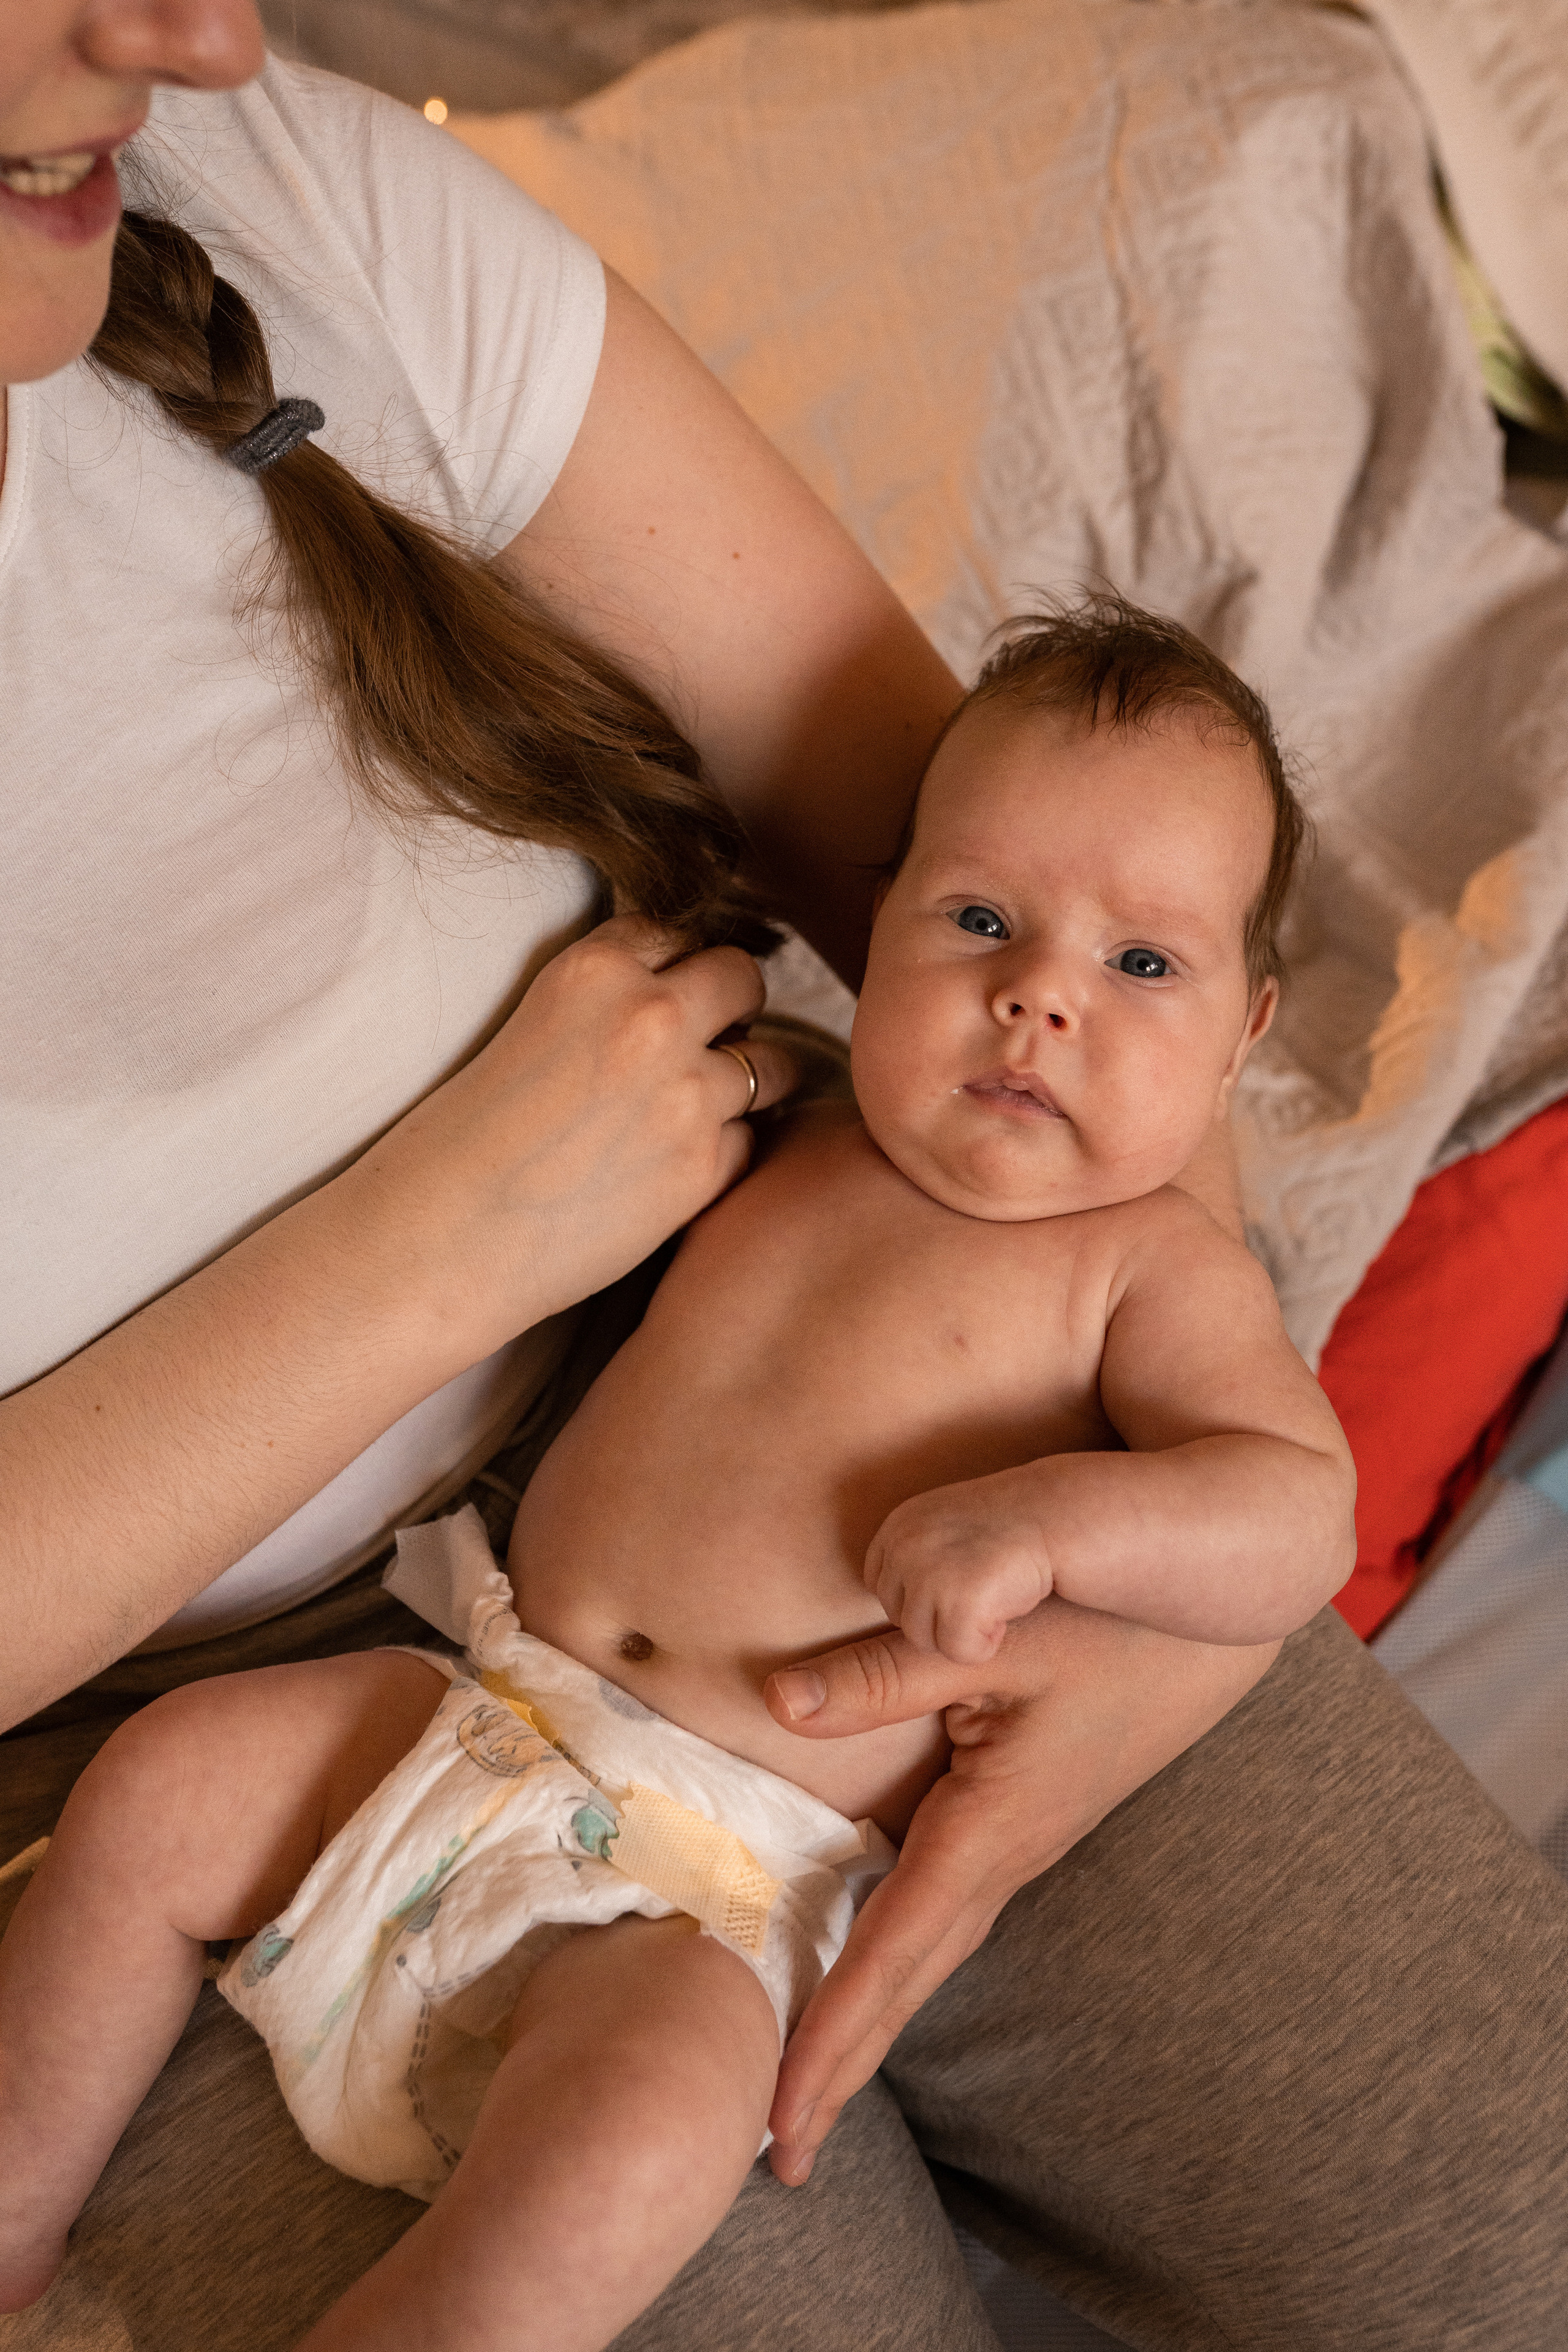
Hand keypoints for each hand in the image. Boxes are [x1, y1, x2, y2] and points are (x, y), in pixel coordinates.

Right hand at [338, 914, 795, 1367]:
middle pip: (744, 978)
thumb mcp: (533, 1024)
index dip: (679, 966)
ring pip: (773, 1063)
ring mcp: (686, 1092)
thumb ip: (607, 998)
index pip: (678, 930)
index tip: (671, 993)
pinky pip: (752, 1139)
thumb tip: (682, 987)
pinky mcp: (703, 1166)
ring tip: (697, 1112)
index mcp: (596, 969)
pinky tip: (675, 1168)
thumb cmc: (467, 1139)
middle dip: (734, 1007)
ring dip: (750, 1081)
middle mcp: (651, 1017)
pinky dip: (726, 1151)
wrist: (443, 1237)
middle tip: (708, 1043)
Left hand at [761, 1602, 1277, 2183]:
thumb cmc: (1107, 1622)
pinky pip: (942, 1920)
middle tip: (786, 2158)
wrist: (1206, 1622)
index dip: (830, 2034)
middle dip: (843, 2069)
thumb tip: (780, 1703)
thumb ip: (884, 1673)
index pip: (892, 1952)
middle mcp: (1006, 1860)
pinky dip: (895, 1967)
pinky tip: (870, 1981)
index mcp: (991, 1833)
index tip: (782, 2115)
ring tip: (812, 2095)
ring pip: (927, 1958)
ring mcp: (1018, 1849)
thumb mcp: (995, 1641)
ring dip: (868, 2026)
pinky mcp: (1020, 1826)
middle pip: (907, 1983)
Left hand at [864, 1468, 1053, 1663]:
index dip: (923, 1598)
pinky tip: (1009, 1611)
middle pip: (901, 1617)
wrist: (1065, 1515)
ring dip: (964, 1632)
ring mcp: (929, 1572)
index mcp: (899, 1525)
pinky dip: (986, 1644)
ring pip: (924, 1641)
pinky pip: (958, 1652)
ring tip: (997, 1599)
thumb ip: (916, 1554)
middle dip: (941, 1618)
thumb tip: (896, 1600)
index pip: (882, 1586)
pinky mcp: (959, 1600)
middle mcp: (904, 1545)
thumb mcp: (946, 1525)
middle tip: (985, 1593)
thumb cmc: (1013, 1529)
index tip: (961, 1586)